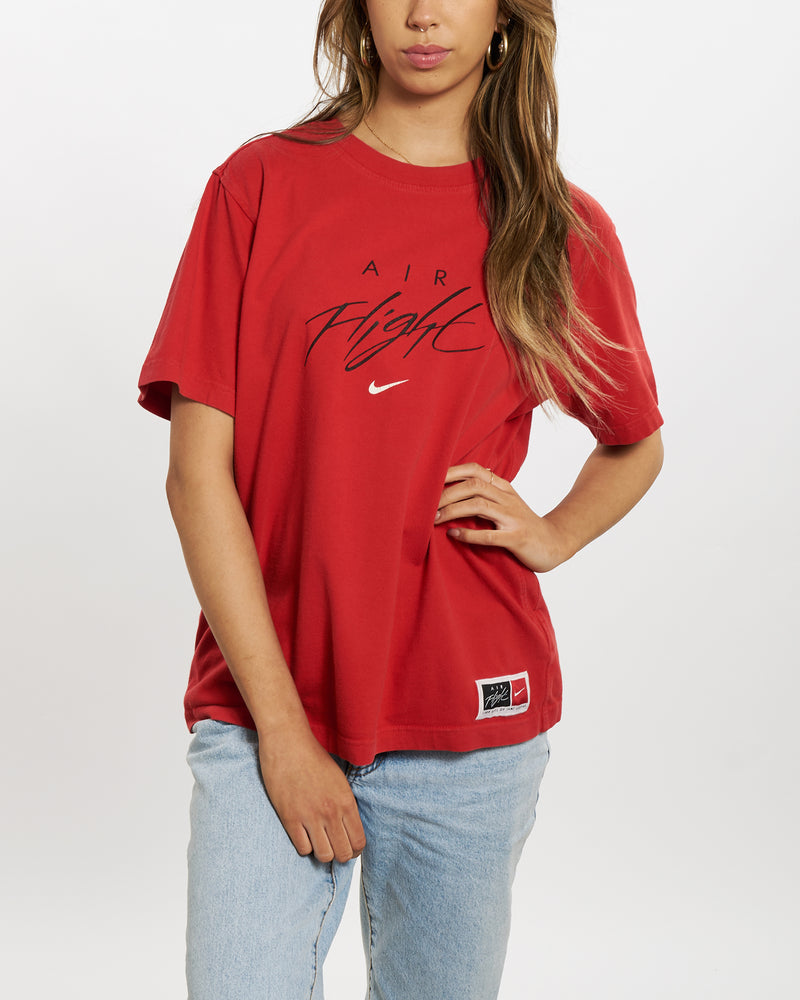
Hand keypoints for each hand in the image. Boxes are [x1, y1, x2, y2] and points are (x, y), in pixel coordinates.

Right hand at [258, 724, 365, 863]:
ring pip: (324, 856)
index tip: (348, 846)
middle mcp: (331, 812)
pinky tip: (303, 834)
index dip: (354, 849)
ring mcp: (310, 816)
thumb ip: (345, 803)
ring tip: (318, 842)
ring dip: (322, 852)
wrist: (288, 744)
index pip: (359, 841)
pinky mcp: (290, 818)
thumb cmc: (313, 757)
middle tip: (333, 846)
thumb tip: (348, 827)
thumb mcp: (339, 779)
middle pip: (343, 854)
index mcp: (346, 801)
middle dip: (340, 855)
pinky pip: (303, 849)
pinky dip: (304, 846)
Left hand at [435, 462, 570, 572]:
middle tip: (425, 506)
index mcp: (504, 488)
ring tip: (433, 519)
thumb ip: (485, 494)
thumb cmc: (522, 525)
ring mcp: (513, 518)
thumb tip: (452, 488)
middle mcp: (508, 498)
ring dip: (452, 511)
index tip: (427, 480)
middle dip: (445, 494)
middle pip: (473, 486)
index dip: (450, 472)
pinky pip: (490, 534)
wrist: (555, 544)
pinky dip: (469, 534)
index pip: (475, 470)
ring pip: (479, 505)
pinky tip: (453, 535)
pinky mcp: (517, 538)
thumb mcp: (506, 504)